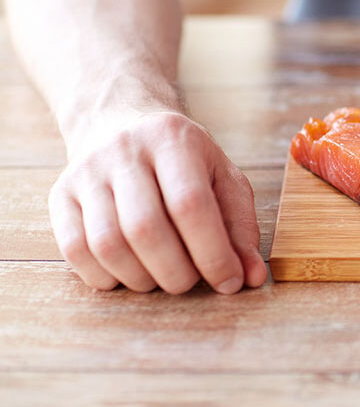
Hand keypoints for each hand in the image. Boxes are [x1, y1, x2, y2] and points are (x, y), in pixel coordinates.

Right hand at [48, 111, 266, 292]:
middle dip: (176, 271)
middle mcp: (124, 150)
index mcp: (173, 139)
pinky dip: (105, 276)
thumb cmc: (185, 162)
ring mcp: (86, 172)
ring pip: (107, 244)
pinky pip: (75, 251)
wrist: (121, 124)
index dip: (212, 252)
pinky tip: (129, 273)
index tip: (229, 281)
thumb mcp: (223, 179)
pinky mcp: (60, 195)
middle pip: (145, 228)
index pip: (190, 204)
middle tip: (191, 282)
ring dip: (141, 278)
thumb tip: (251, 277)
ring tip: (163, 278)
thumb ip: (241, 228)